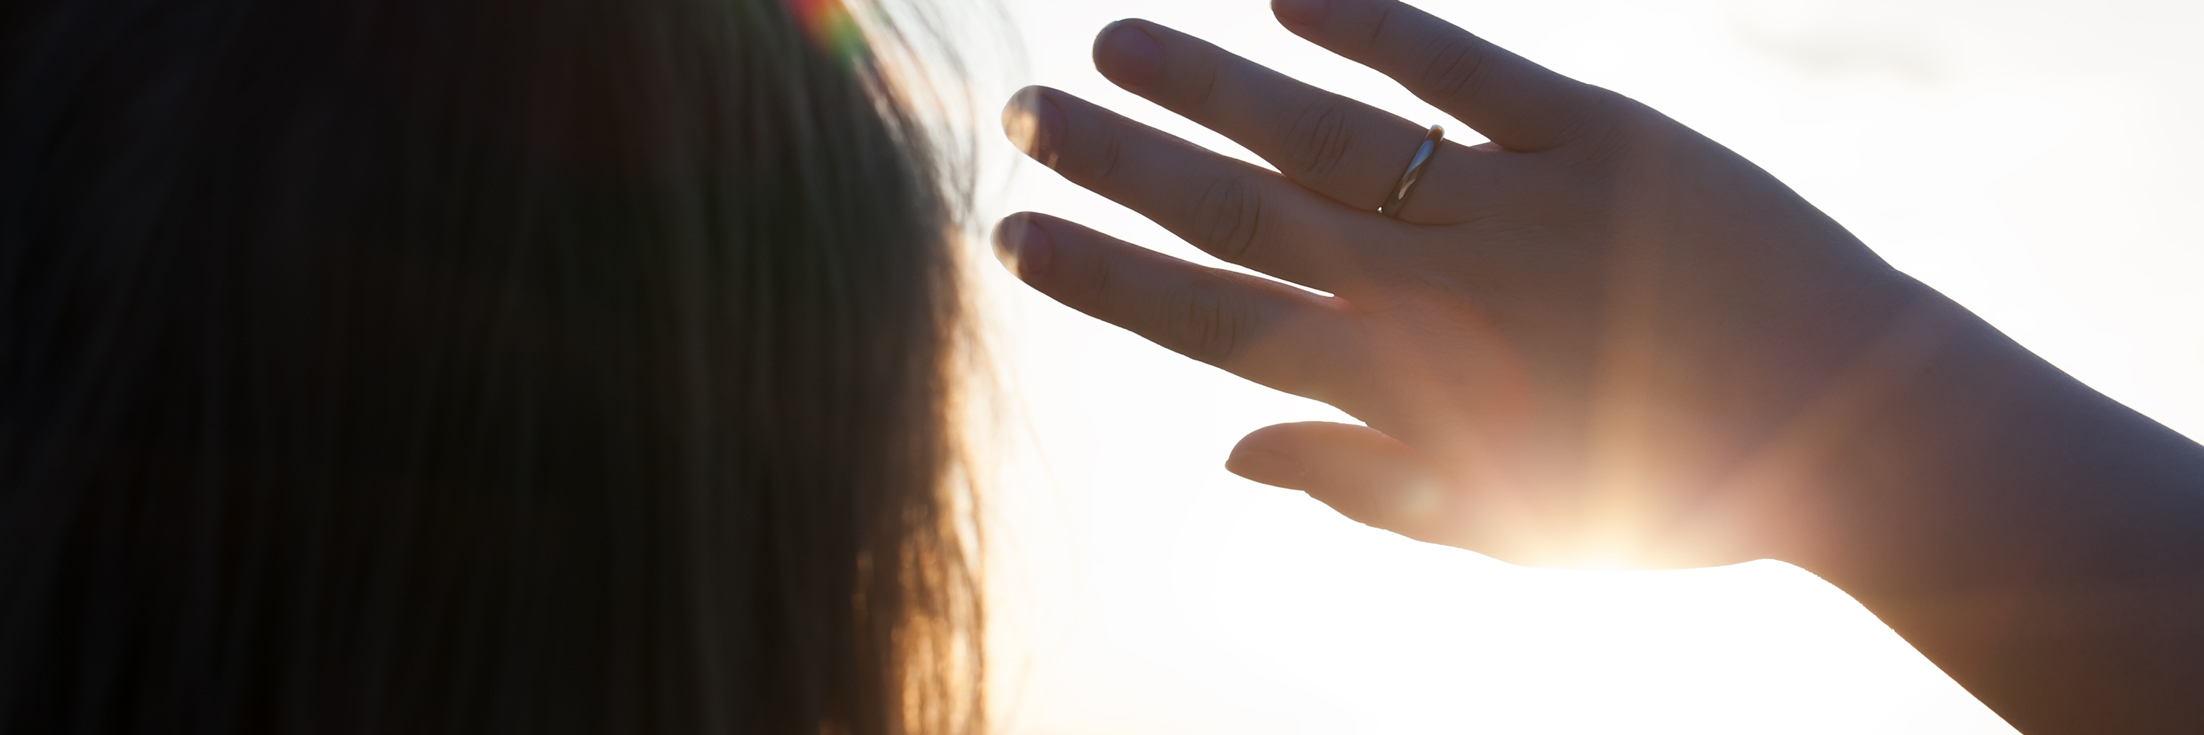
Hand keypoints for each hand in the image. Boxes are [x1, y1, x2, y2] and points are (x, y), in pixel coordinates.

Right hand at [995, 0, 1929, 568]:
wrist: (1864, 430)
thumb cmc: (1676, 495)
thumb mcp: (1507, 527)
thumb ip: (1363, 486)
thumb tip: (1228, 453)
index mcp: (1408, 394)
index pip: (1214, 322)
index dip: (1104, 277)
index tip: (1012, 234)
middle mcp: (1438, 292)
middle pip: (1238, 212)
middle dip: (1116, 165)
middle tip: (1022, 115)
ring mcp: (1513, 204)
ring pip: (1322, 132)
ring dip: (1204, 83)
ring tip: (1110, 41)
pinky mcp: (1601, 135)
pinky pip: (1464, 70)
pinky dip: (1371, 28)